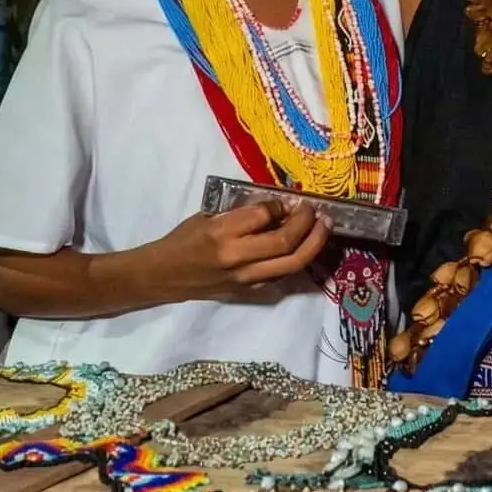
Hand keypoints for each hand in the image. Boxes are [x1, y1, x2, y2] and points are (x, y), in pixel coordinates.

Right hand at [152, 201, 329, 298]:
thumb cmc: (184, 240)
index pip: (263, 215)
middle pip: (285, 242)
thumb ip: (241, 213)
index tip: (287, 200)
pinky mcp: (250, 291)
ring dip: (313, 243)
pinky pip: (283, 275)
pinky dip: (299, 259)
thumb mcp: (208, 216)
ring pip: (292, 263)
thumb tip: (276, 206)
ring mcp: (246, 279)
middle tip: (316, 211)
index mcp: (221, 233)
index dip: (281, 205)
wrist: (166, 276)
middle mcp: (236, 257)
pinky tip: (306, 246)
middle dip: (307, 223)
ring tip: (324, 227)